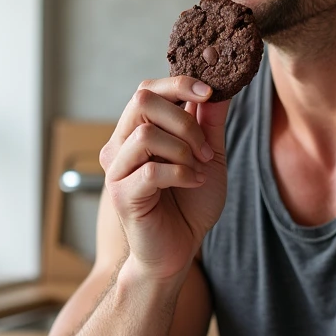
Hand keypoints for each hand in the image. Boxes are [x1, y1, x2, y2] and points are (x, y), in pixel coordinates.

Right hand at [100, 77, 228, 280]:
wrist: (179, 252)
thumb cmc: (190, 206)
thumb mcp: (210, 157)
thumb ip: (209, 123)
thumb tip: (218, 86)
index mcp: (138, 132)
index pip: (148, 89)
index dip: (178, 83)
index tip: (209, 93)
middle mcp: (120, 146)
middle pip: (142, 100)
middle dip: (184, 119)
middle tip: (205, 149)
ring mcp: (117, 170)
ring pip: (146, 133)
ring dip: (183, 149)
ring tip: (200, 169)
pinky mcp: (121, 195)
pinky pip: (151, 170)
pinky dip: (181, 174)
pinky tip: (193, 183)